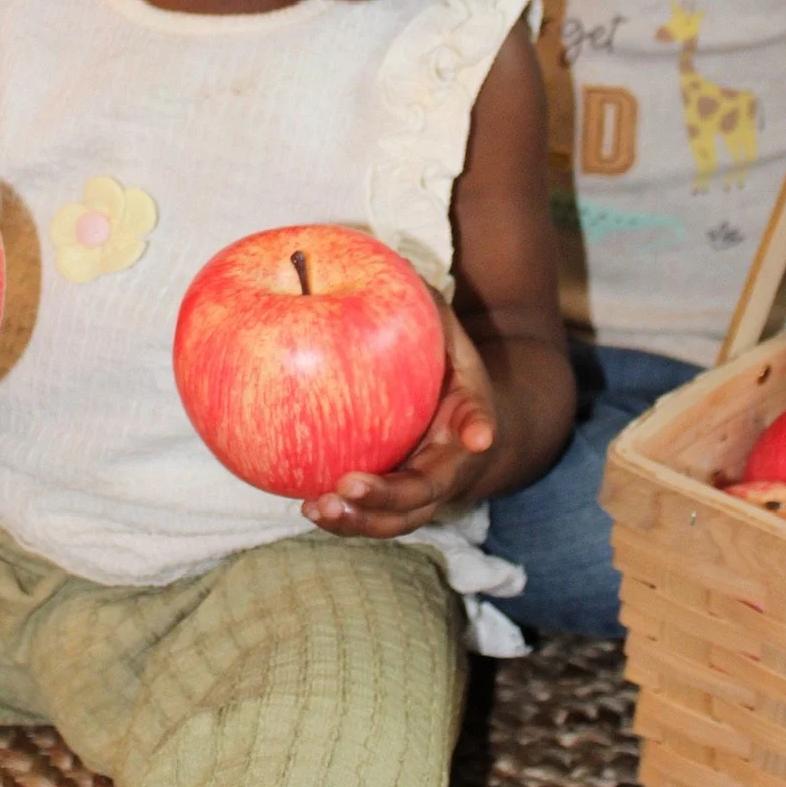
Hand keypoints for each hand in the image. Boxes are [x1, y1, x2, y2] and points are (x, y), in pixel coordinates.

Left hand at [301, 301, 495, 538]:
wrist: (462, 424)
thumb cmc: (443, 367)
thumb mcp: (443, 332)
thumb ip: (426, 310)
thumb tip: (393, 265)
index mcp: (470, 418)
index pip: (479, 421)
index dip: (478, 427)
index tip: (478, 435)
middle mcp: (451, 464)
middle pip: (428, 491)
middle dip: (391, 496)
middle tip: (350, 484)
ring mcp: (424, 494)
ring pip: (397, 520)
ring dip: (360, 521)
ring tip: (318, 508)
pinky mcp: (396, 507)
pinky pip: (371, 518)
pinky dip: (342, 518)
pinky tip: (306, 504)